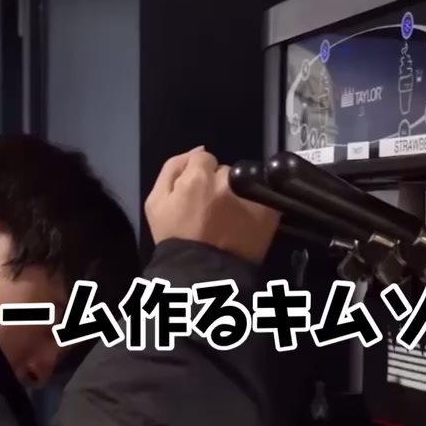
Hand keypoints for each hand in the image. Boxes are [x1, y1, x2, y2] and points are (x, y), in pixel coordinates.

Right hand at [144, 147, 280, 263]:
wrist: (201, 275)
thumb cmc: (174, 238)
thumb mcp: (156, 202)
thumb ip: (173, 167)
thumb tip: (199, 149)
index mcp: (198, 177)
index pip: (204, 158)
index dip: (198, 176)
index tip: (197, 195)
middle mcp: (228, 182)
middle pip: (225, 171)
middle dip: (218, 185)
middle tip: (212, 210)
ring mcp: (251, 196)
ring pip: (244, 184)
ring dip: (238, 195)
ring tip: (229, 219)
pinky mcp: (269, 212)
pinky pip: (264, 199)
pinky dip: (256, 207)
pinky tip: (245, 223)